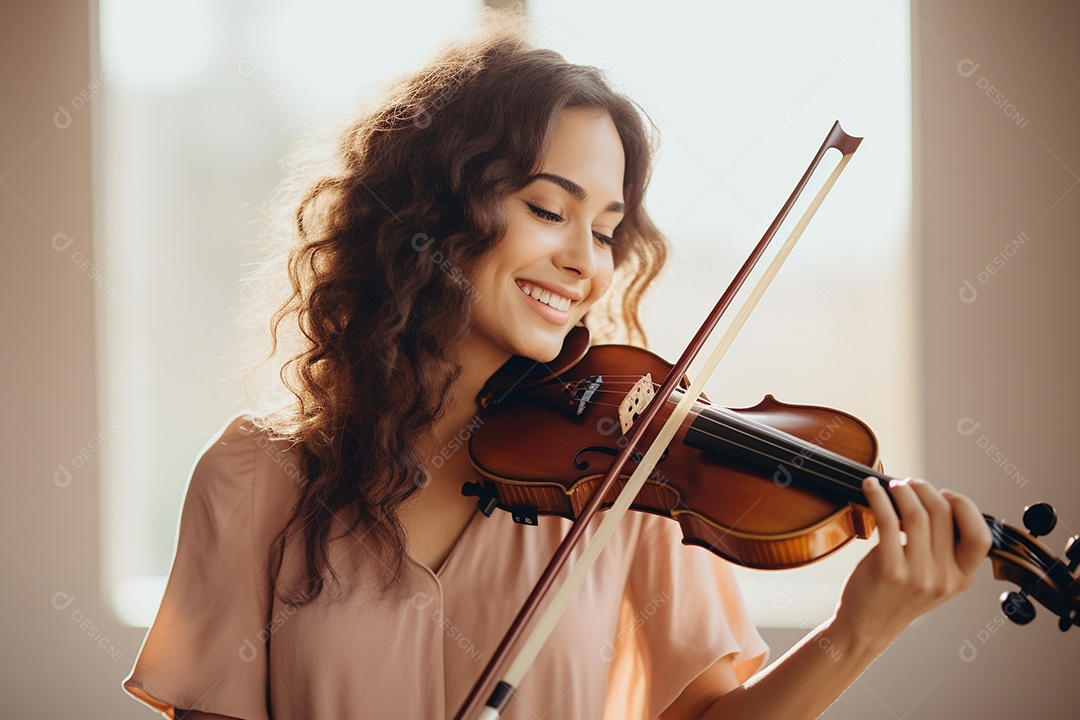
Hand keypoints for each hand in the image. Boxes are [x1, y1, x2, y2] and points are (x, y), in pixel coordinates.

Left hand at [832, 477, 992, 647]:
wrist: (866, 626)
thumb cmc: (896, 596)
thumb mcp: (934, 580)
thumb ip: (943, 551)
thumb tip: (936, 501)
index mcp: (962, 579)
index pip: (981, 536)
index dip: (965, 508)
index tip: (945, 494)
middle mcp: (944, 578)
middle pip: (944, 514)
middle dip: (925, 490)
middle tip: (909, 484)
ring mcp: (918, 576)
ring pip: (916, 514)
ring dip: (901, 491)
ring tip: (891, 486)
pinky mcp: (889, 570)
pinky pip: (887, 520)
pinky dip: (877, 497)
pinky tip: (870, 488)